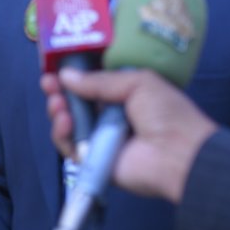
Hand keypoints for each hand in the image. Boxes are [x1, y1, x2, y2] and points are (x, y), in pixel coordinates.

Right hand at [42, 68, 217, 203]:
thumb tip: (65, 76)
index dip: (72, 77)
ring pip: (68, 125)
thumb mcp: (137, 83)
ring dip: (58, 111)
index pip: (90, 84)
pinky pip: (69, 148)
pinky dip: (62, 135)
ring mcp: (100, 140)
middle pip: (74, 104)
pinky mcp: (93, 161)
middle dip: (58, 92)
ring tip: (57, 104)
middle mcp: (109, 117)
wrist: (180, 154)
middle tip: (48, 83)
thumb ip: (100, 81)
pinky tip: (65, 122)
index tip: (55, 69)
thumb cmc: (167, 113)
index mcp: (123, 96)